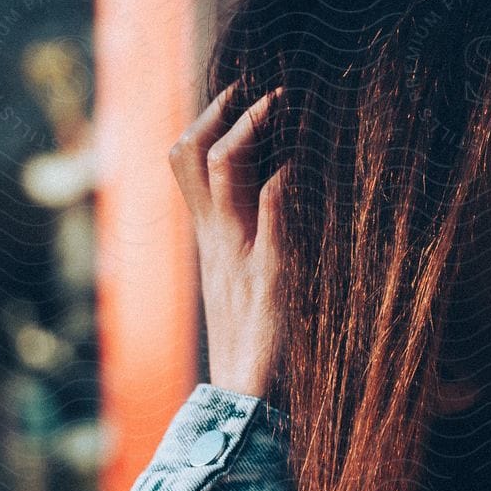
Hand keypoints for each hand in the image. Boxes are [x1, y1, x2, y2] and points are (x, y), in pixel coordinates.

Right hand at [168, 82, 287, 399]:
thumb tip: (279, 201)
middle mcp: (217, 240)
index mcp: (210, 241)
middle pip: (190, 154)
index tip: (237, 92)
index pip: (185, 164)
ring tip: (281, 101)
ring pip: (224, 169)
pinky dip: (285, 180)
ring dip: (252, 127)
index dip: (204, 120)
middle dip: (220, 110)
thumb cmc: (256, 347)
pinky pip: (272, 212)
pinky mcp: (272, 275)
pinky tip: (304, 162)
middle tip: (256, 85)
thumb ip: (254, 244)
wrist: (247, 405)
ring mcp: (240, 254)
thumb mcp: (244, 287)